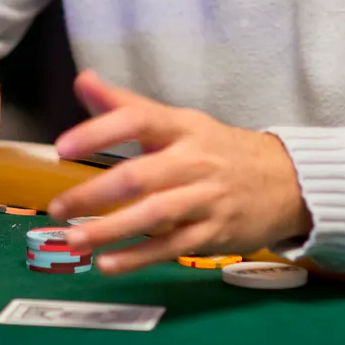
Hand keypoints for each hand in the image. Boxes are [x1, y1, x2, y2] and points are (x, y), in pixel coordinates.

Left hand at [46, 71, 312, 274]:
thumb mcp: (180, 122)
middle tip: (58, 206)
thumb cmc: (220, 149)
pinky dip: (139, 257)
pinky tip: (108, 264)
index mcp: (183, 127)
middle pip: (140, 176)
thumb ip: (127, 105)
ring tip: (74, 241)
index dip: (100, 132)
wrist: (287, 181)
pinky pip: (172, 246)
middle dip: (94, 193)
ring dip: (111, 230)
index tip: (63, 147)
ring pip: (154, 215)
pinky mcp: (215, 233)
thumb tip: (83, 80)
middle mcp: (195, 160)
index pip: (139, 120)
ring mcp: (206, 198)